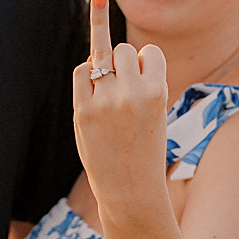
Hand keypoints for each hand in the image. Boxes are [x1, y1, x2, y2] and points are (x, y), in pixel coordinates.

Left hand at [72, 0, 169, 215]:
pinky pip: (81, 71)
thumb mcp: (155, 110)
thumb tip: (98, 49)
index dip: (146, 62)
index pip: (150, 52)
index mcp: (158, 92)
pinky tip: (92, 89)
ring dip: (104, 64)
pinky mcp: (83, 111)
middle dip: (123, 63)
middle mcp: (132, 93)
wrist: (130, 189)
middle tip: (124, 89)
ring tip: (108, 86)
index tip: (145, 79)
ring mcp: (105, 102)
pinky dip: (86, 74)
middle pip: (124, 50)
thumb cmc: (145, 147)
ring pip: (101, 55)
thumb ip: (136, 80)